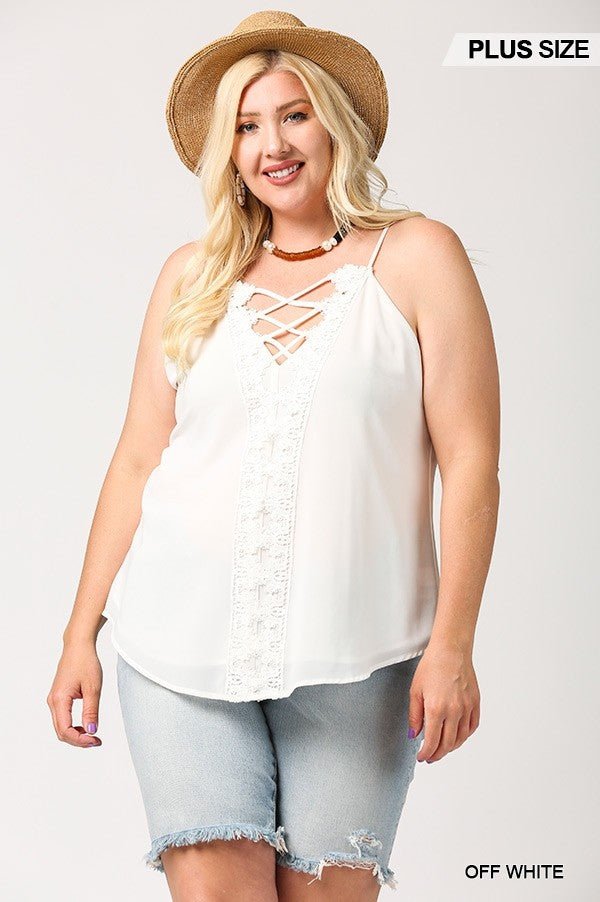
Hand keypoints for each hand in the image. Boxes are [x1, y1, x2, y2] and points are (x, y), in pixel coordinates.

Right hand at [47, 641, 102, 747]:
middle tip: (95, 741)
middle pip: (61, 732)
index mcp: (60, 700)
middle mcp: (53, 701)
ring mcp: (54, 700)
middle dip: (77, 740)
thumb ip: (91, 711)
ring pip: (60, 726)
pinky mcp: (58, 698)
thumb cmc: (85, 662)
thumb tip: (91, 732)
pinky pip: (62, 718)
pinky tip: (85, 725)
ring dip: (75, 734)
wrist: (78, 646)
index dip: (80, 740)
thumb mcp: (93, 688)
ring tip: (92, 735)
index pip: (65, 730)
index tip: (95, 741)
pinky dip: (72, 726)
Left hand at [408, 644, 479, 763]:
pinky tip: (457, 736)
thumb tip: (414, 734)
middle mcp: (454, 711)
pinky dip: (464, 736)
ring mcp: (467, 708)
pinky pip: (472, 727)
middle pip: (447, 744)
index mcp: (436, 708)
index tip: (422, 757)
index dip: (426, 753)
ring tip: (442, 749)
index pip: (432, 742)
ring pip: (461, 738)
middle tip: (430, 757)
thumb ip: (415, 716)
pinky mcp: (475, 703)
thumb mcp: (415, 690)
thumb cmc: (432, 665)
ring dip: (451, 747)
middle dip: (437, 754)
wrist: (451, 650)